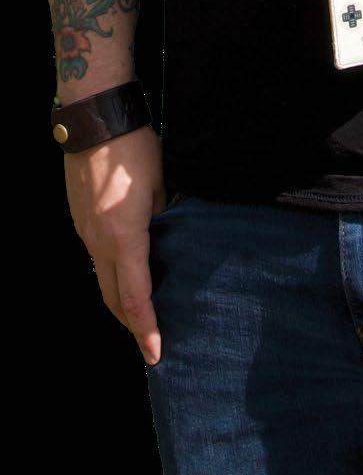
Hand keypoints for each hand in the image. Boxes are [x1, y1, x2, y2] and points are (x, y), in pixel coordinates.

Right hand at [64, 123, 167, 365]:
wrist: (94, 121)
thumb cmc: (134, 148)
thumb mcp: (163, 184)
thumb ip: (166, 219)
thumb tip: (169, 238)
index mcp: (124, 236)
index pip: (136, 296)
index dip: (146, 327)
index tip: (155, 352)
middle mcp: (98, 241)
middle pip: (112, 298)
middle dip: (130, 325)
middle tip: (150, 345)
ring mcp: (85, 232)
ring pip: (101, 279)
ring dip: (119, 302)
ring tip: (139, 318)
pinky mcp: (80, 220)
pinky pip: (96, 258)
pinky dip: (111, 276)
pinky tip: (125, 276)